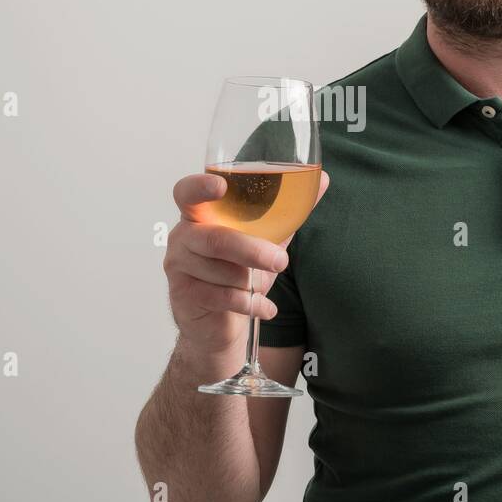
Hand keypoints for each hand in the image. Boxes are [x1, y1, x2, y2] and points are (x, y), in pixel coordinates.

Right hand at [164, 169, 329, 354]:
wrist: (217, 322)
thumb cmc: (239, 272)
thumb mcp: (265, 240)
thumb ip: (287, 212)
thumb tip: (322, 179)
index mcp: (200, 214)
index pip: (188, 192)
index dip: (200, 186)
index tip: (221, 186)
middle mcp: (183, 236)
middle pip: (216, 238)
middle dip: (252, 251)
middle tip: (281, 261)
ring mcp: (178, 266)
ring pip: (223, 272)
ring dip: (252, 282)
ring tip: (260, 286)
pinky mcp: (183, 294)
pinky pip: (222, 297)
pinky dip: (251, 304)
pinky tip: (264, 308)